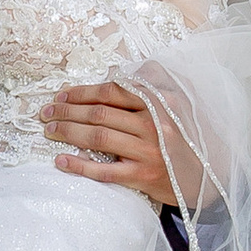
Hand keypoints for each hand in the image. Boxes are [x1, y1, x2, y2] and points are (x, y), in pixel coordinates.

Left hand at [41, 81, 198, 211]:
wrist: (205, 177)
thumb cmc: (181, 140)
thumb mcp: (173, 107)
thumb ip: (147, 88)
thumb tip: (113, 73)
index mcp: (158, 103)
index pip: (111, 92)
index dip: (82, 93)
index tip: (61, 96)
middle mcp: (154, 124)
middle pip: (100, 113)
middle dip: (67, 112)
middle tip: (46, 113)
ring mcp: (148, 151)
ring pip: (99, 137)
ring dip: (68, 132)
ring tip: (50, 131)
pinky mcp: (143, 176)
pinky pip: (104, 170)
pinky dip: (80, 165)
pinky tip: (61, 161)